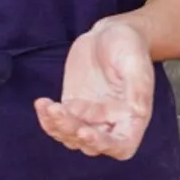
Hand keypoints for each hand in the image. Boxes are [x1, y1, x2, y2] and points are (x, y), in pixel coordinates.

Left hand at [35, 17, 152, 158]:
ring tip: (46, 106)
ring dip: (56, 126)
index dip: (104, 145)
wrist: (110, 33)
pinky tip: (41, 103)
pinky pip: (58, 121)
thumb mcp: (136, 63)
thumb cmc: (129, 46)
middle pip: (90, 143)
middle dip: (71, 130)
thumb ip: (138, 88)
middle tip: (58, 110)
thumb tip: (138, 111)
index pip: (121, 146)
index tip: (85, 133)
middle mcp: (110, 122)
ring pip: (70, 135)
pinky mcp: (72, 106)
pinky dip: (47, 118)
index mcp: (132, 117)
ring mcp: (89, 116)